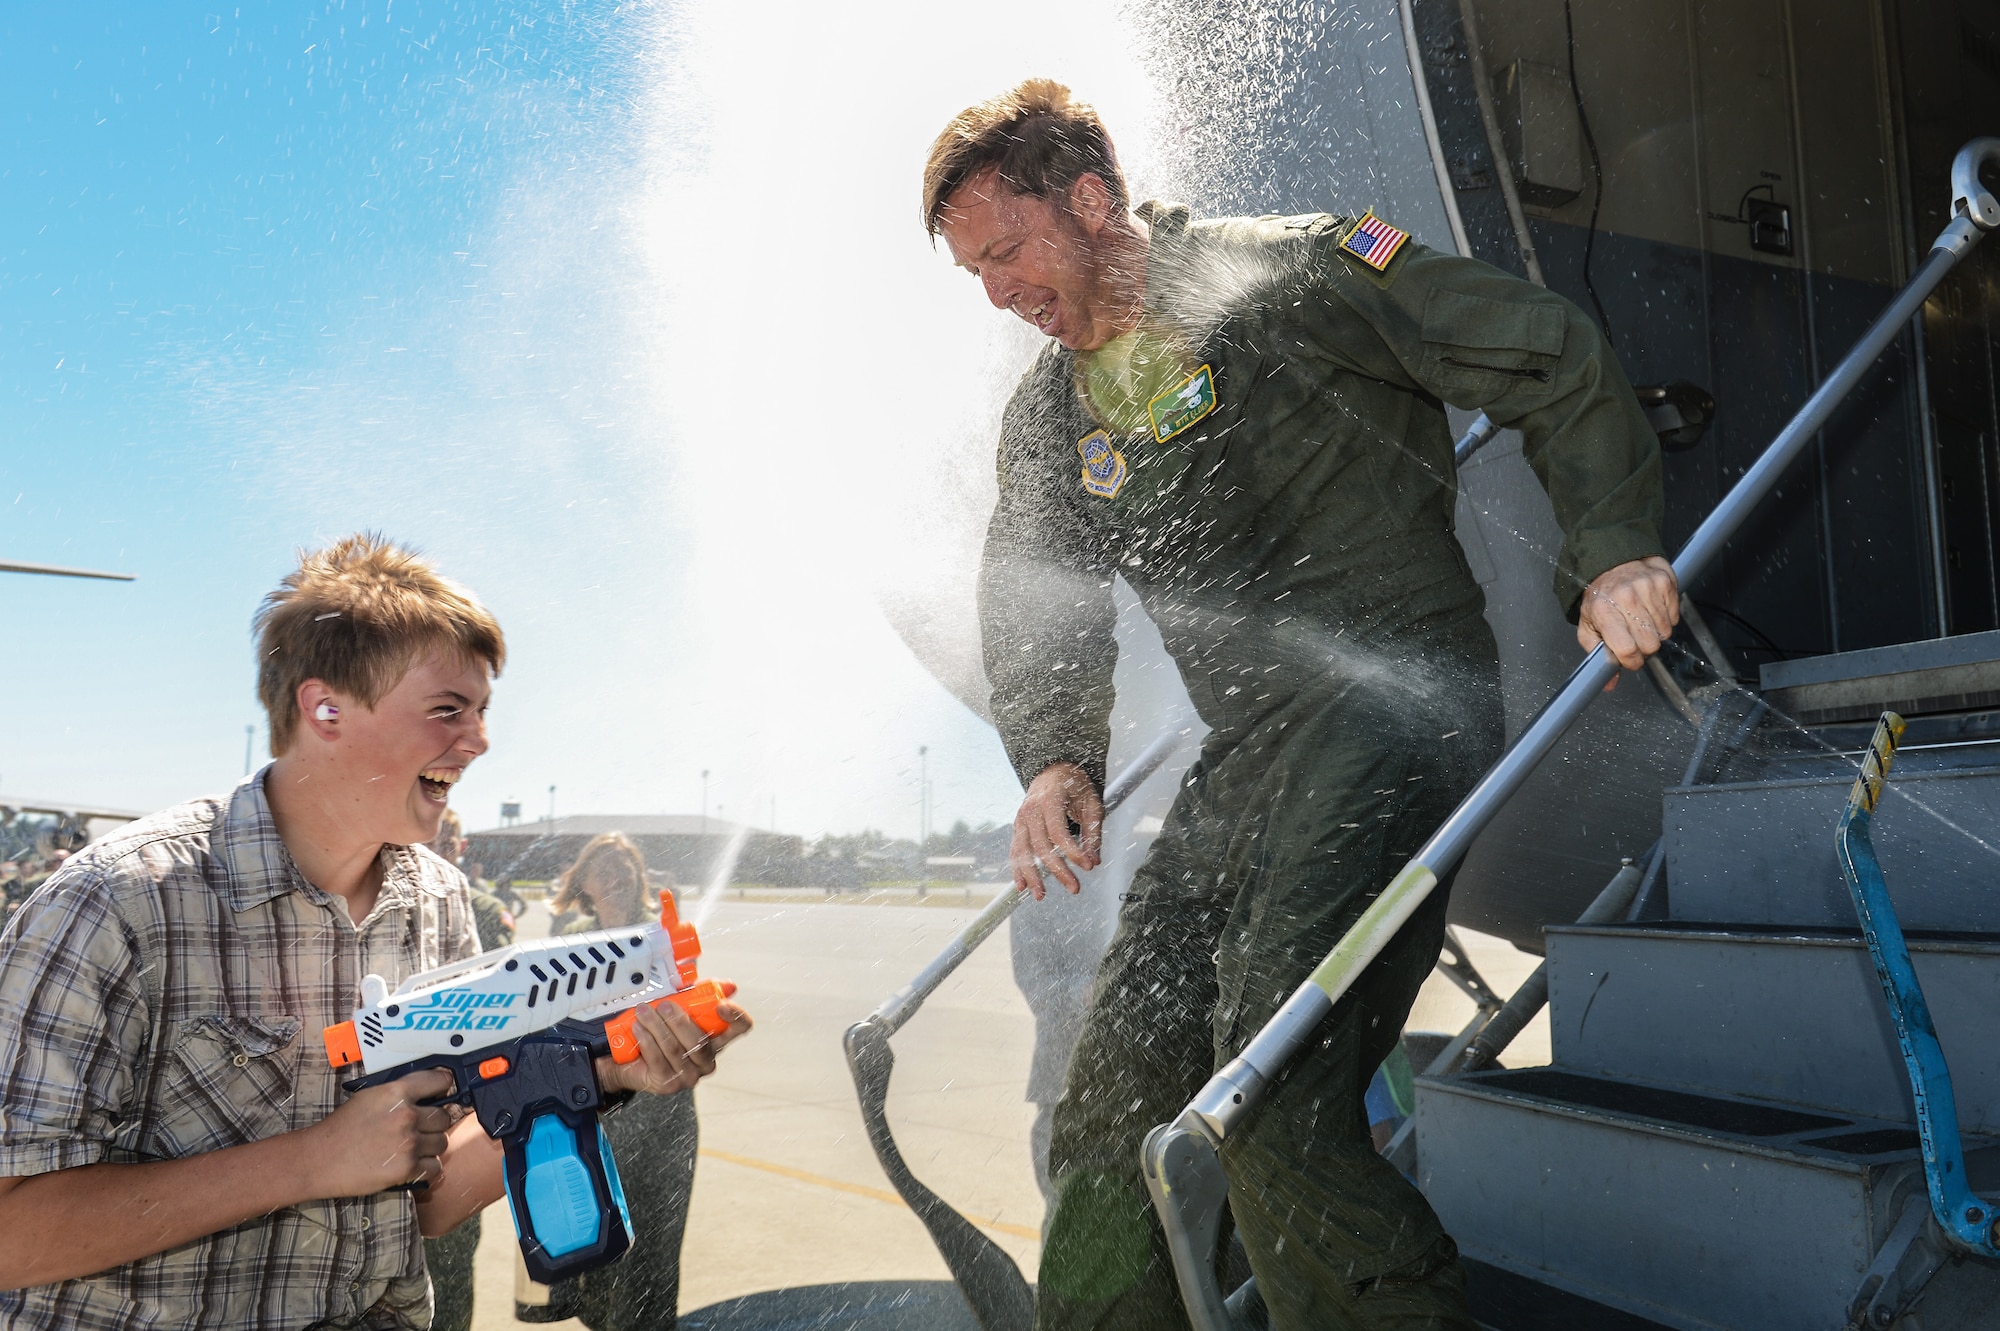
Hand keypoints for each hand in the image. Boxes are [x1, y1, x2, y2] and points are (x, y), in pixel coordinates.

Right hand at [305, 1067, 455, 1196]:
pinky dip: (426, 1167)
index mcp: (397, 1092)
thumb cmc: (341, 1128)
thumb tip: (428, 1094)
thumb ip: (400, 1093)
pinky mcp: (406, 1169)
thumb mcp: (370, 1097)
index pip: (440, 1081)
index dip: (443, 1087)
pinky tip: (410, 1164)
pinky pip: (434, 1166)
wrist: (319, 1159)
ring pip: (442, 1142)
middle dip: (434, 1124)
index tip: (441, 1093)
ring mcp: (409, 1143)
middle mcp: (407, 1116)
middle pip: (444, 1117)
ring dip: (430, 1146)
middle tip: (418, 1129)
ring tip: (410, 1148)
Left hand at [596, 994, 751, 1097]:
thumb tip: (728, 985)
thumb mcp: (679, 1007)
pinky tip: (639, 1029)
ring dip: (657, 1026)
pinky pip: (658, 1059)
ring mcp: (689, 1075)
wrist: (627, 1056)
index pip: (740, 1027)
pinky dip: (647, 1041)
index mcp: (716, 1039)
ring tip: (643, 1012)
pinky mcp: (668, 1083)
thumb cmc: (659, 1029)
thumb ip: (700, 994)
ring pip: (675, 1049)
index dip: (736, 1016)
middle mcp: (706, 1060)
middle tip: (663, 1005)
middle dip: (679, 1020)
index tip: (721, 1005)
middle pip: (700, 1041)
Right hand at [1011, 762, 1102, 899]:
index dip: (1073, 852)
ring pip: (1023, 852)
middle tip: (1074, 888)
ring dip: (1031, 876)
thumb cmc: (1074, 786)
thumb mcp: (1091, 803)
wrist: (1053, 770)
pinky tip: (1022, 886)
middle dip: (1058, 870)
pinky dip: (1017, 869)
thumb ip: (1093, 833)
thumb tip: (1094, 861)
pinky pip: (1015, 851)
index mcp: (1050, 799)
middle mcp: (1031, 809)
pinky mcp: (1018, 828)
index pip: (1059, 833)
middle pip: (1041, 846)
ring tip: (1041, 895)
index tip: (1088, 866)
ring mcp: (1021, 819)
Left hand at [1578, 555, 1680, 682]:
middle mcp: (1626, 598)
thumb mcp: (1588, 625)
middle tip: (1635, 637)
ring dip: (1655, 632)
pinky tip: (1651, 609)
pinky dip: (1666, 617)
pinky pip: (1674, 616)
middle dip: (1644, 648)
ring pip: (1665, 632)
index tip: (1630, 660)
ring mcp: (1647, 588)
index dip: (1632, 661)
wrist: (1612, 561)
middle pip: (1650, 644)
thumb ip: (1598, 655)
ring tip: (1641, 620)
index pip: (1627, 649)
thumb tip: (1609, 683)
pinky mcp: (1665, 582)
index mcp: (1604, 611)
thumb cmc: (1600, 596)